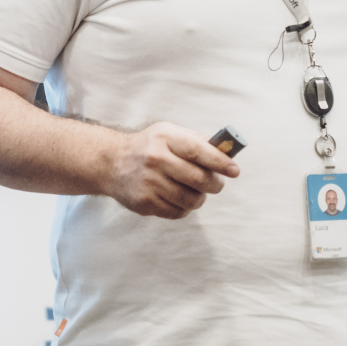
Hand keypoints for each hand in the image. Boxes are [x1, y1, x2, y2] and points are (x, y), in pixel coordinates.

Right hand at [100, 122, 240, 218]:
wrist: (112, 163)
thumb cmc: (148, 147)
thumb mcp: (169, 133)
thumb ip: (197, 141)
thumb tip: (227, 152)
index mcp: (165, 138)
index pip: (199, 151)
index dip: (220, 162)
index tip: (234, 170)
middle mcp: (156, 159)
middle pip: (199, 179)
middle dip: (215, 184)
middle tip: (216, 184)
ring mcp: (149, 182)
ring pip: (190, 200)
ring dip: (199, 198)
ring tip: (195, 192)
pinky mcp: (144, 202)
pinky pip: (177, 212)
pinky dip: (184, 208)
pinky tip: (178, 198)